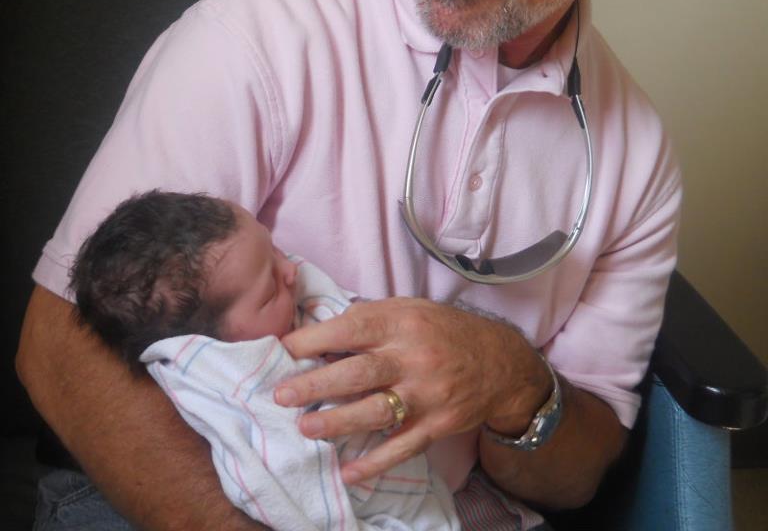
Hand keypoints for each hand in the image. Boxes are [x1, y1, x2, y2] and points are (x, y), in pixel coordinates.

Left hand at [274, 298, 550, 483]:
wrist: (500, 362)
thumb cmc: (441, 331)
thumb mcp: (407, 309)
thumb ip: (367, 319)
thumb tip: (314, 332)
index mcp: (401, 322)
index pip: (352, 328)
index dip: (315, 339)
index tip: (284, 350)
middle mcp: (414, 358)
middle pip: (359, 372)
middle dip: (317, 384)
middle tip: (281, 395)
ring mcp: (427, 394)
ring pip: (377, 411)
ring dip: (339, 422)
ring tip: (306, 429)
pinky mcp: (438, 424)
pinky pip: (403, 447)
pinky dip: (376, 462)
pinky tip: (348, 472)